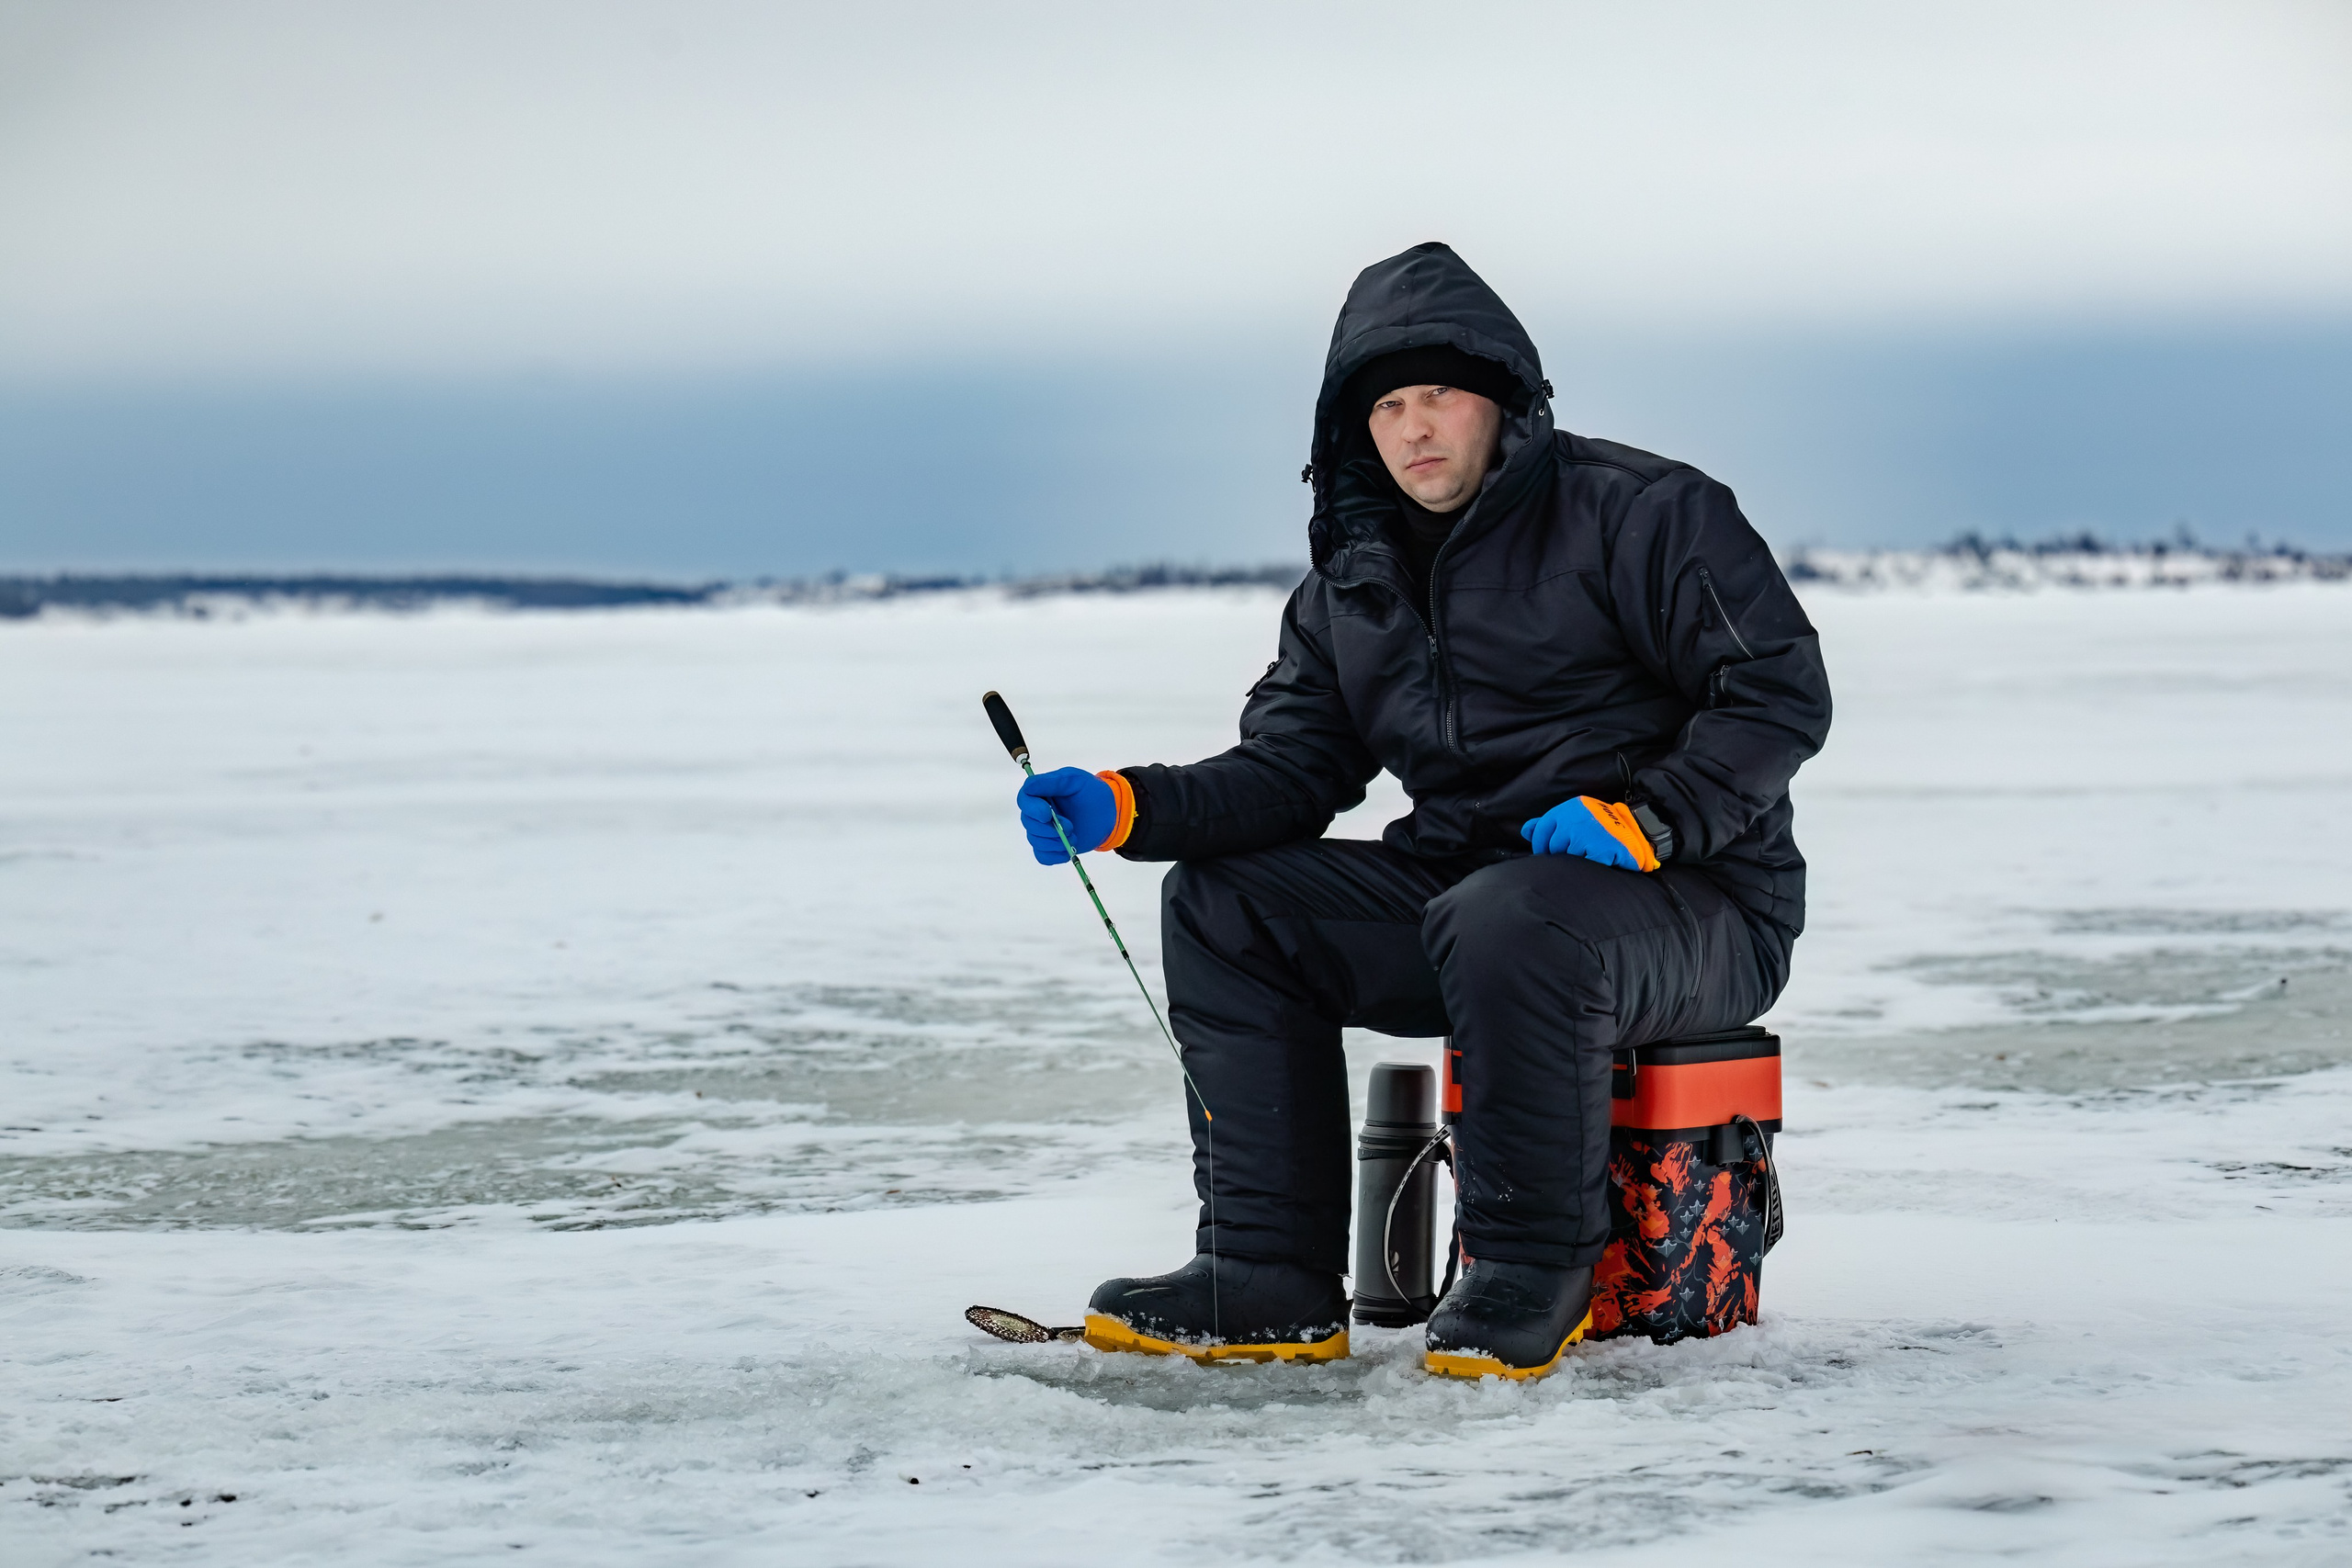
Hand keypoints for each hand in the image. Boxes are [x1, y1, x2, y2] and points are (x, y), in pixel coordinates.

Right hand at [1016, 768, 1116, 863]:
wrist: (1109, 813)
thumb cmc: (1091, 792)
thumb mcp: (1074, 779)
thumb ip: (1052, 782)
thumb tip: (1029, 786)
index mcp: (1041, 793)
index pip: (1024, 800)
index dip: (1032, 809)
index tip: (1047, 814)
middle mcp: (1038, 813)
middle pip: (1029, 823)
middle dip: (1049, 829)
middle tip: (1070, 827)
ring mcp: (1044, 831)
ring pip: (1036, 841)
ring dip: (1055, 842)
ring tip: (1074, 837)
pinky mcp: (1051, 847)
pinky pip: (1043, 856)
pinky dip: (1055, 855)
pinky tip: (1068, 849)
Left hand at [1520, 796, 1659, 871]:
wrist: (1639, 832)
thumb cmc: (1603, 828)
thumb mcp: (1576, 818)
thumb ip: (1550, 824)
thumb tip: (1527, 830)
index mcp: (1570, 807)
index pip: (1543, 827)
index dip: (1541, 844)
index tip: (1545, 854)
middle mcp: (1577, 816)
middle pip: (1553, 844)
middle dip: (1560, 855)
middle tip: (1573, 858)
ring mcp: (1588, 831)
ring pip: (1566, 855)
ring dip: (1576, 860)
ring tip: (1589, 857)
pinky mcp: (1600, 847)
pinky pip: (1583, 863)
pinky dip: (1589, 865)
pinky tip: (1598, 861)